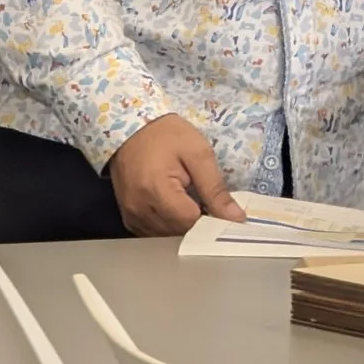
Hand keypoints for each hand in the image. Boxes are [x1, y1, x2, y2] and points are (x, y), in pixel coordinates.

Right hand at [108, 114, 244, 236]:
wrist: (129, 127)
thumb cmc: (166, 135)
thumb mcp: (198, 153)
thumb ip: (215, 188)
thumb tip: (236, 218)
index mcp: (157, 191)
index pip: (191, 222)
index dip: (210, 218)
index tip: (220, 207)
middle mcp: (139, 208)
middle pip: (179, 232)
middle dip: (198, 222)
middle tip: (207, 201)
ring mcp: (131, 215)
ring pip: (166, 236)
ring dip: (183, 225)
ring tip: (190, 201)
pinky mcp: (128, 217)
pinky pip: (153, 232)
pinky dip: (168, 225)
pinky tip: (175, 207)